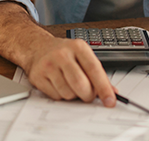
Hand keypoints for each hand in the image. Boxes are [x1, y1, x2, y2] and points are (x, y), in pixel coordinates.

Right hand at [0, 1, 116, 106]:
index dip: (104, 88)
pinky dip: (61, 96)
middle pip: (81, 84)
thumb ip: (98, 73)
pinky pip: (56, 97)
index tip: (110, 101)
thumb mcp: (82, 56)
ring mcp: (48, 65)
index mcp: (78, 47)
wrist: (36, 47)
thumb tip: (112, 92)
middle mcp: (62, 54)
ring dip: (73, 95)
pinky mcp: (38, 77)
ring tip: (70, 85)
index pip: (94, 70)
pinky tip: (59, 85)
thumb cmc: (62, 53)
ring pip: (68, 93)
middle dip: (88, 95)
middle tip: (88, 94)